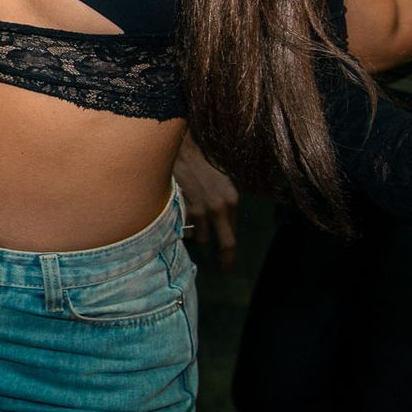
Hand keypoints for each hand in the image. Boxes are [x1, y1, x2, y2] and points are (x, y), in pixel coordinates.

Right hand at [173, 134, 238, 268]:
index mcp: (232, 200)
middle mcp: (219, 208)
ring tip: (190, 228)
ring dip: (194, 234)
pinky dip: (180, 226)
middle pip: (224, 242)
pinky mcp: (181, 208)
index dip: (231, 250)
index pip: (234, 233)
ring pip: (198, 236)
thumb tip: (222, 219)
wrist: (179, 146)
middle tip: (222, 266)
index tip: (227, 261)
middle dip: (223, 256)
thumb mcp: (221, 178)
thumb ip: (224, 200)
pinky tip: (177, 218)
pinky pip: (181, 227)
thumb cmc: (199, 159)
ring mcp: (199, 209)